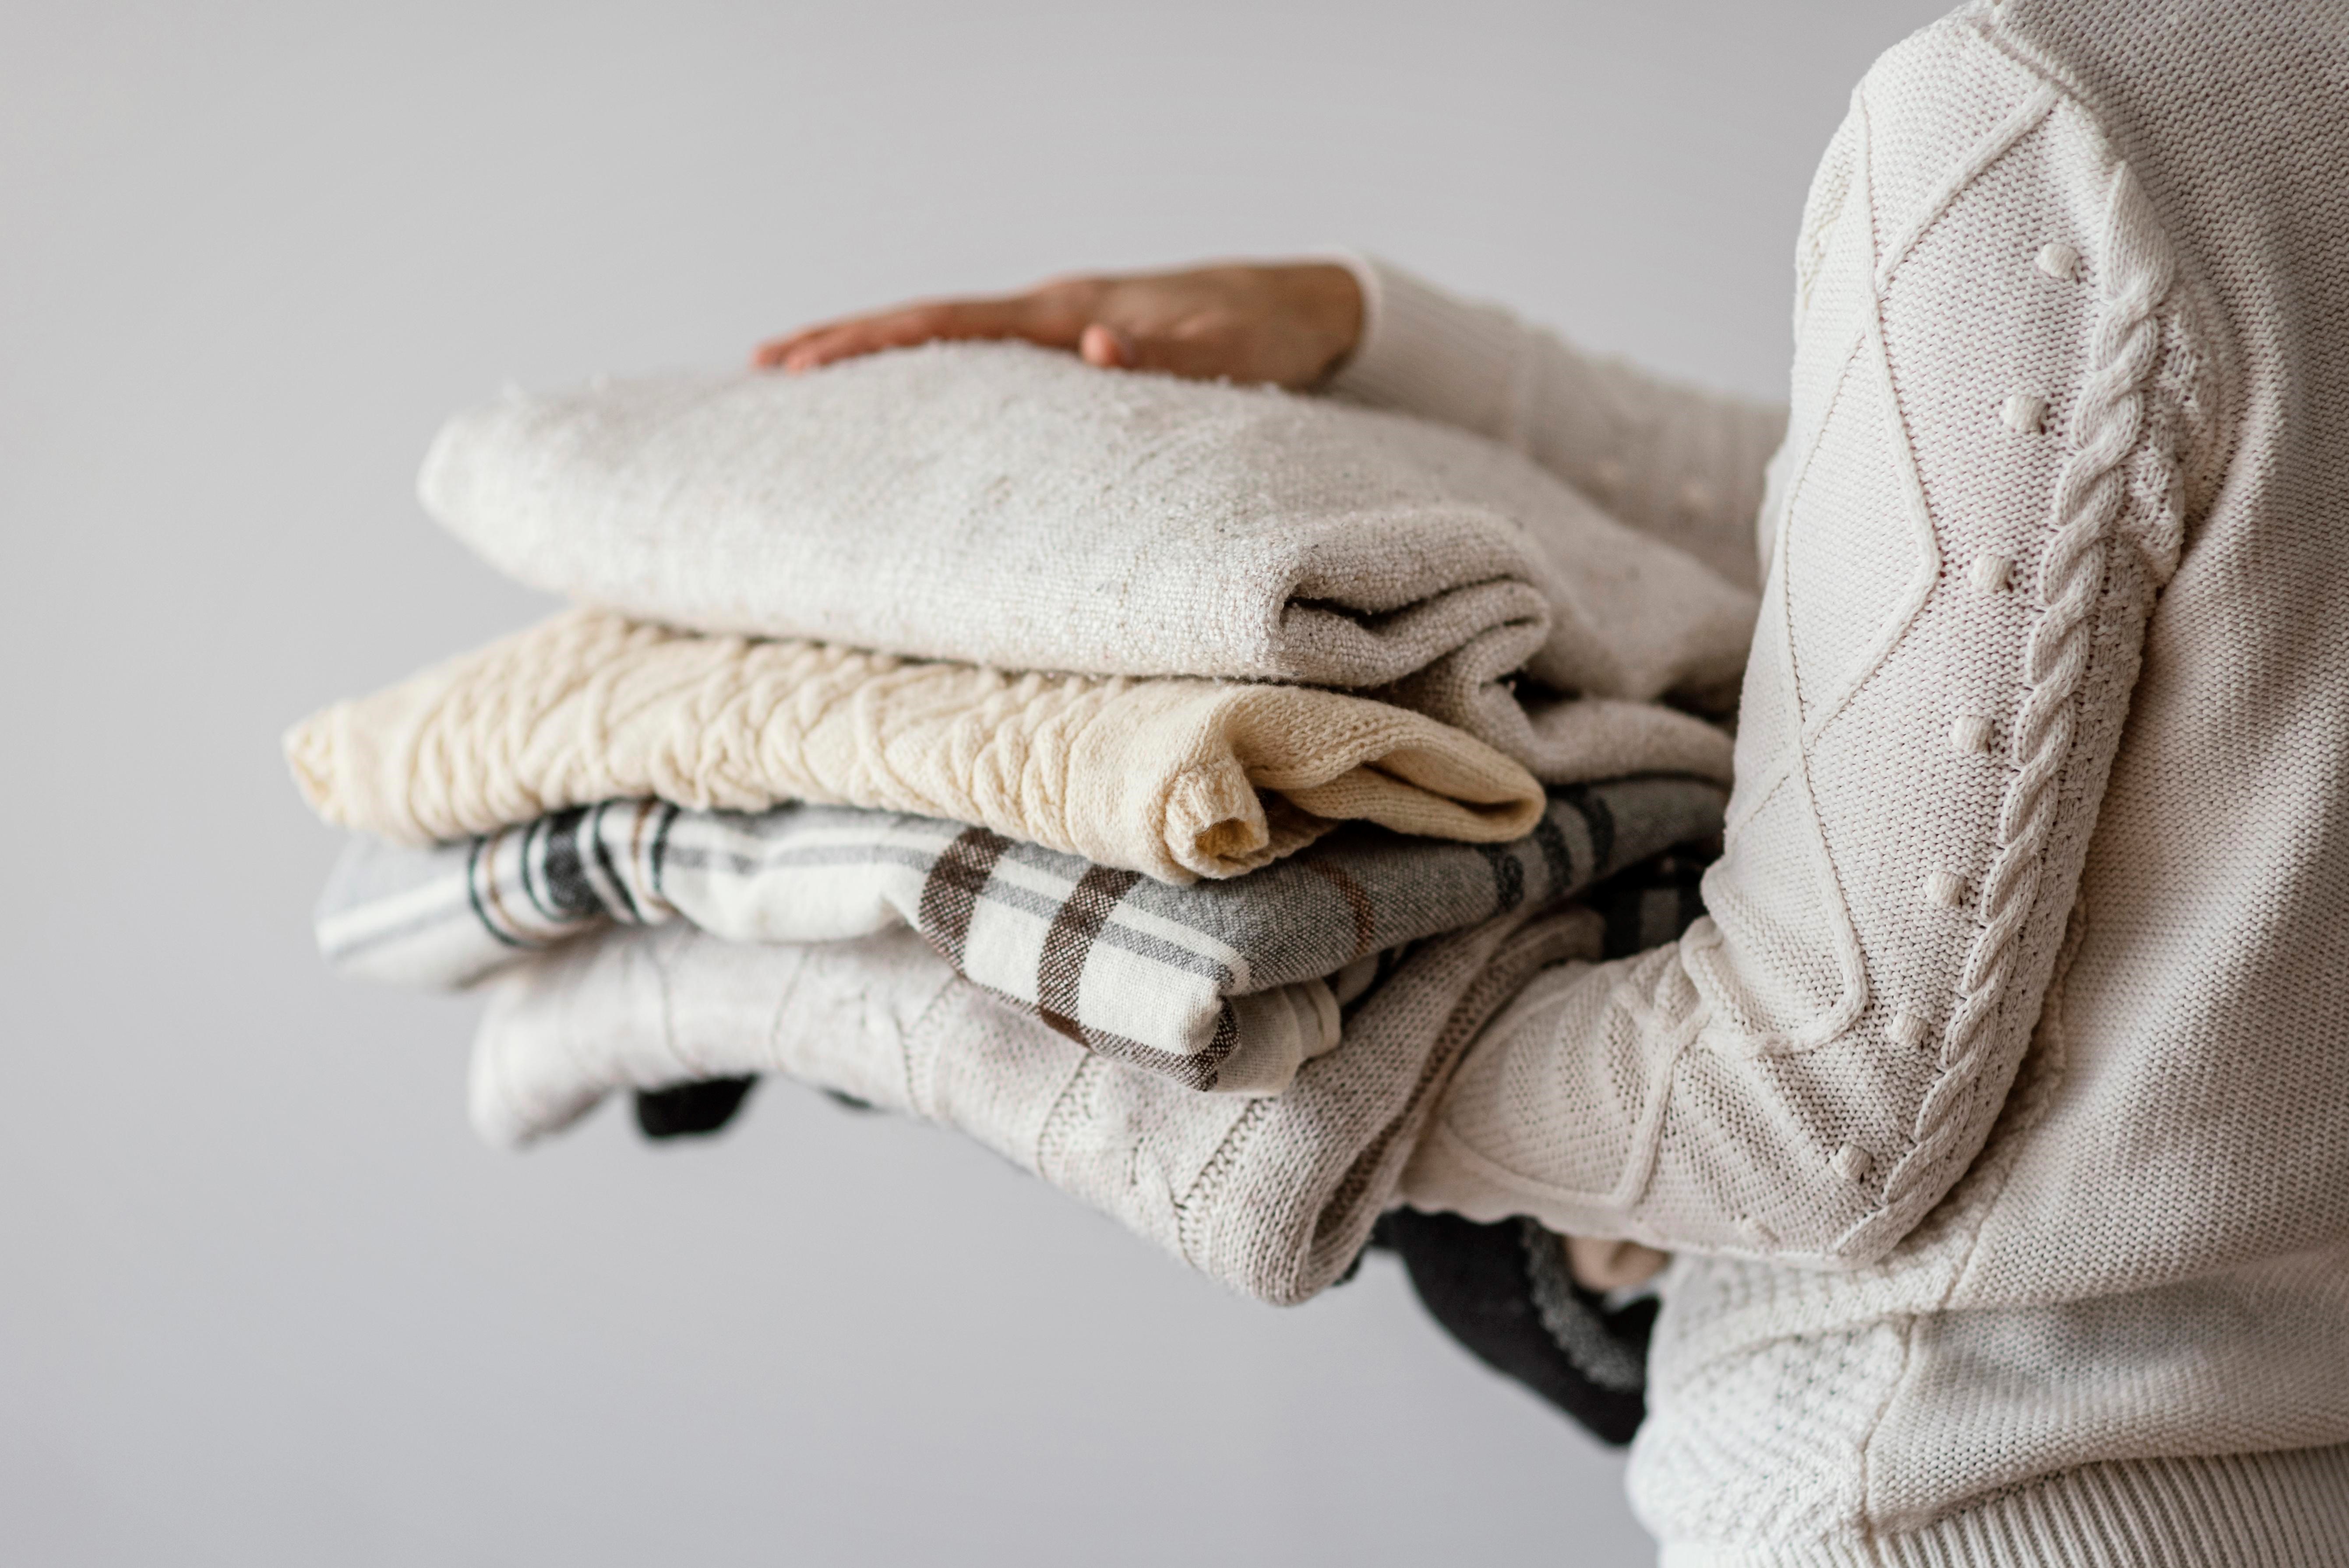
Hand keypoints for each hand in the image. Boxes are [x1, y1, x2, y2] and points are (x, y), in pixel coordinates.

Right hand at [752, 261, 1364, 388]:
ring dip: (880, 354)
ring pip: (952, 338)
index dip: (876, 341)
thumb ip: (1163, 355)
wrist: (1304, 311)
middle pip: (930, 322)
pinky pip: (987, 358)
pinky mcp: (1077, 346)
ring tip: (805, 379)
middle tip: (764, 366)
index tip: (803, 362)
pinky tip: (906, 395)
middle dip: (846, 341)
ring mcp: (1062, 325)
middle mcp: (1055, 312)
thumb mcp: (1223, 350)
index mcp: (1069, 312)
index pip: (951, 324)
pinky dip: (934, 368)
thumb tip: (1090, 348)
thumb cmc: (1264, 333)